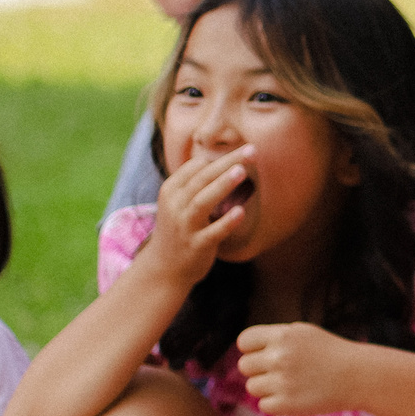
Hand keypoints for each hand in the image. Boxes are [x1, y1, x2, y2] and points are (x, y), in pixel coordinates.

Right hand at [139, 144, 255, 283]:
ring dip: (222, 185)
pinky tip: (241, 212)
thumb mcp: (178, 203)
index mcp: (171, 191)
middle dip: (226, 163)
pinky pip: (212, 232)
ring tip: (242, 171)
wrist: (163, 268)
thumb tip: (220, 160)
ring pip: (203, 201)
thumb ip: (194, 183)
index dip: (219, 157)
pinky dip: (226, 222)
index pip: (194, 167)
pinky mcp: (196, 245)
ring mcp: (185, 226)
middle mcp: (175, 205)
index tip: (243, 147)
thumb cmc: (179, 229)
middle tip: (251, 150)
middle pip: (201, 178)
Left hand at [237, 322, 369, 415]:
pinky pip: (264, 405)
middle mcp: (280, 356)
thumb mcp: (304, 334)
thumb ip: (274, 339)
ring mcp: (282, 381)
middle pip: (245, 366)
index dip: (252, 349)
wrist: (360, 376)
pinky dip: (278, 403)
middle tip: (283, 372)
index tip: (267, 355)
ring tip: (293, 384)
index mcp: (284, 335)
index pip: (244, 342)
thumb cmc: (331, 354)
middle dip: (260, 370)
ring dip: (268, 387)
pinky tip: (297, 396)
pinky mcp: (286, 404)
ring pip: (252, 387)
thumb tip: (245, 350)